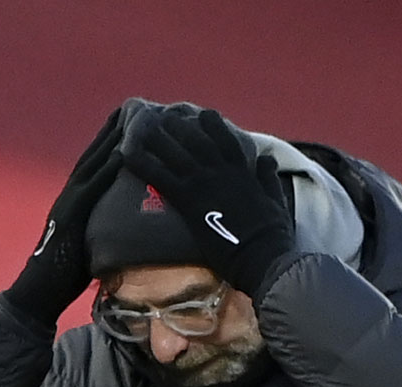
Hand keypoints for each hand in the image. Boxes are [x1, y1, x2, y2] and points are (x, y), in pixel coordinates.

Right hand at [4, 108, 122, 326]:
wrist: (38, 292)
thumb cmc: (64, 277)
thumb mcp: (86, 246)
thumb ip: (98, 230)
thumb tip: (120, 230)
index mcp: (72, 202)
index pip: (91, 167)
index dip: (107, 143)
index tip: (125, 122)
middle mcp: (69, 197)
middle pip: (92, 157)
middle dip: (111, 132)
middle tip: (131, 108)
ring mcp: (68, 204)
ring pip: (92, 165)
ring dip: (111, 140)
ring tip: (131, 120)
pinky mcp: (71, 216)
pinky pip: (93, 188)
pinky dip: (107, 169)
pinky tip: (124, 154)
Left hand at [123, 109, 294, 298]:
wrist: (263, 256)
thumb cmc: (273, 236)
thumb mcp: (276, 201)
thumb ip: (268, 177)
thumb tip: (267, 158)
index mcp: (243, 172)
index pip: (226, 140)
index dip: (214, 125)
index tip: (204, 115)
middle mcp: (221, 171)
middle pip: (196, 140)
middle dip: (180, 127)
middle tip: (164, 118)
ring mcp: (204, 183)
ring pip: (175, 152)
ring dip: (157, 138)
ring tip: (141, 128)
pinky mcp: (190, 201)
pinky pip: (160, 176)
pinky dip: (142, 163)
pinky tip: (126, 154)